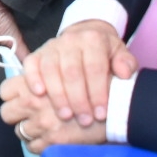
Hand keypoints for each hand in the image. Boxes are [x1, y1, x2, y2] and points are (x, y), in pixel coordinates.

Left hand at [0, 75, 106, 152]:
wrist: (115, 102)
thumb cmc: (93, 83)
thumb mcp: (66, 69)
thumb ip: (44, 75)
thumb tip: (30, 78)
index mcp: (33, 82)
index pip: (6, 91)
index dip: (12, 96)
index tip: (21, 98)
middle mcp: (33, 103)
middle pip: (7, 113)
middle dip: (16, 115)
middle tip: (29, 114)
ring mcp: (42, 124)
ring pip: (20, 132)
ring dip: (29, 130)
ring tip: (43, 126)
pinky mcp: (54, 142)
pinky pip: (34, 147)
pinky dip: (40, 144)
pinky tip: (51, 138)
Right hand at [21, 21, 137, 127]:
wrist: (84, 36)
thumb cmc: (104, 53)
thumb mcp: (119, 54)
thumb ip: (126, 63)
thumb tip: (125, 73)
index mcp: (93, 39)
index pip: (95, 67)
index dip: (98, 92)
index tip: (101, 114)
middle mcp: (70, 40)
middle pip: (71, 71)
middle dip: (78, 99)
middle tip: (85, 120)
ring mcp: (51, 46)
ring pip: (50, 70)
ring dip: (58, 95)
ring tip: (66, 116)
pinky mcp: (37, 53)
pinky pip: (31, 65)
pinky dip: (33, 79)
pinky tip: (39, 94)